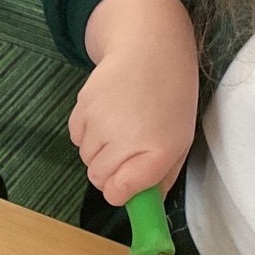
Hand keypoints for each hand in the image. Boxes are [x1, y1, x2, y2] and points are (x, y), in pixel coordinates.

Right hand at [70, 47, 198, 206]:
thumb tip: (146, 206)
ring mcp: (101, 122)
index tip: (126, 188)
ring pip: (86, 158)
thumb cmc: (171, 97)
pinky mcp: (83, 107)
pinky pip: (75, 138)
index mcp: (157, 151)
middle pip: (98, 179)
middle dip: (109, 174)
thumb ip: (162, 177)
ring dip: (99, 152)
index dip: (120, 194)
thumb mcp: (179, 140)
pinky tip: (106, 116)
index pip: (118, 191)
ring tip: (119, 127)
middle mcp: (126, 138)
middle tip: (126, 154)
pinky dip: (87, 134)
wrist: (150, 48)